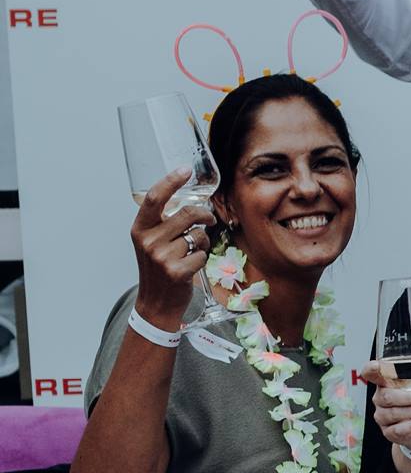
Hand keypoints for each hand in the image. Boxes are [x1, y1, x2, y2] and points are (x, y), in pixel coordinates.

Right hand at [130, 168, 217, 328]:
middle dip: (204, 214)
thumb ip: (163, 222)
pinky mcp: (176, 271)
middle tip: (208, 218)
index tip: (185, 170)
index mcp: (140, 229)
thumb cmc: (158, 267)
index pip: (155, 198)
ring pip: (199, 234)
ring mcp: (161, 256)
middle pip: (187, 214)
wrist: (156, 302)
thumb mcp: (151, 242)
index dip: (171, 181)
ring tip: (193, 250)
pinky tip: (191, 266)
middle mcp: (147, 240)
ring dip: (204, 240)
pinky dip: (203, 258)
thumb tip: (192, 200)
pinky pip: (203, 254)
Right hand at [360, 359, 410, 457]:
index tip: (376, 365)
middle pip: (387, 396)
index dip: (370, 369)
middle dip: (410, 396)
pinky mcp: (389, 431)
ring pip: (394, 413)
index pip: (370, 373)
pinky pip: (398, 429)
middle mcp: (380, 398)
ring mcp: (382, 415)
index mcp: (386, 381)